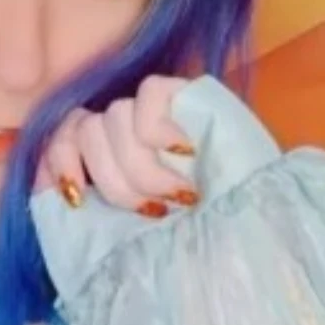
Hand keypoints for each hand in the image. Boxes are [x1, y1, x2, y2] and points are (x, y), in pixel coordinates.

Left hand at [37, 75, 197, 218]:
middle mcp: (128, 128)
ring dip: (143, 167)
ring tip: (178, 196)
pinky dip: (158, 129)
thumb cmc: (199, 233)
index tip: (76, 200)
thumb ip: (94, 212)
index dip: (60, 164)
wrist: (265, 224)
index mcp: (110, 157)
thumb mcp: (133, 232)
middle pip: (85, 130)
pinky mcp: (189, 90)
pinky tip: (185, 154)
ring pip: (115, 116)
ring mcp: (158, 107)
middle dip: (113, 181)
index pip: (62, 138)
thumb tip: (59, 194)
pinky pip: (149, 94)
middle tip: (152, 210)